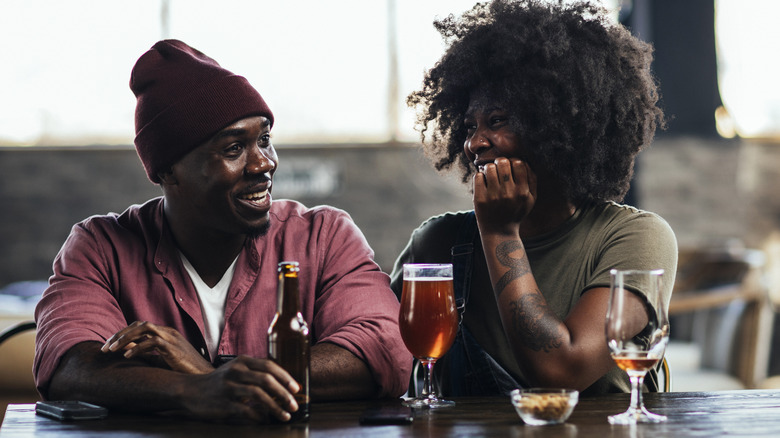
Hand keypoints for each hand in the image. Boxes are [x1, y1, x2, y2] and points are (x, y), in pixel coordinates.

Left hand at [101, 321, 213, 373]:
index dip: (122, 334)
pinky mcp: (173, 348)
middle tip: (104, 347)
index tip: (108, 346)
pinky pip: (152, 343)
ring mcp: (171, 338)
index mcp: (165, 333)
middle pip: (139, 324)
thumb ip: (147, 353)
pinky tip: (127, 357)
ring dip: (125, 337)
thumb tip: (126, 351)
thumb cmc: (183, 369)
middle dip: (119, 334)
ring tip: (111, 349)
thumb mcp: (161, 358)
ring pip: (144, 328)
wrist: (201, 375)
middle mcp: (167, 331)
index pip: (139, 326)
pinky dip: (137, 348)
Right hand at [181, 355, 300, 422]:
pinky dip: (259, 416)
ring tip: (286, 414)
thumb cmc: (218, 382)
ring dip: (275, 406)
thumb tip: (281, 384)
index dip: (285, 377)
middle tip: (294, 404)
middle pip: (267, 380)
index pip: (269, 366)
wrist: (190, 391)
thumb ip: (254, 373)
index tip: (296, 388)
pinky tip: (266, 420)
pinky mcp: (224, 403)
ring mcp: (229, 387)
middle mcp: (236, 371)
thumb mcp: (235, 370)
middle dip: (284, 393)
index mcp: (242, 361)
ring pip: (259, 395)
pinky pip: (246, 410)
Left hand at [473, 158, 536, 234]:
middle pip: (503, 162)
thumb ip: (532, 180)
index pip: (518, 163)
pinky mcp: (480, 199)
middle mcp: (508, 194)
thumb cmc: (516, 212)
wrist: (499, 232)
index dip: (513, 161)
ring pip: (489, 167)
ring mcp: (493, 196)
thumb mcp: (530, 199)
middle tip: (498, 168)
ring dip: (489, 169)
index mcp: (523, 192)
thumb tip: (525, 161)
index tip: (510, 167)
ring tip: (490, 176)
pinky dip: (480, 176)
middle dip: (500, 162)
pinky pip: (478, 176)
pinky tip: (483, 183)